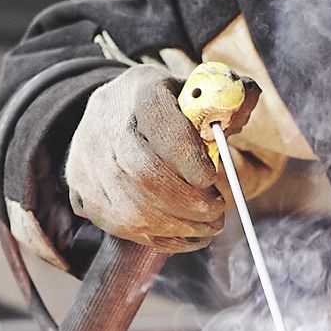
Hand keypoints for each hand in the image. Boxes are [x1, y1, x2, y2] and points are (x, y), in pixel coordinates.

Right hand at [67, 65, 226, 252]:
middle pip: (143, 173)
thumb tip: (246, 100)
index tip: (212, 177)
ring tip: (209, 226)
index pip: (159, 123)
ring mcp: (88, 164)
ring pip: (133, 210)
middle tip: (217, 211)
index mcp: (137, 91)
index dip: (188, 156)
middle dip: (188, 201)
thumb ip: (226, 99)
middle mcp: (104, 125)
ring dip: (179, 226)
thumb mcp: (195, 93)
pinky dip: (164, 238)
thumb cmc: (167, 109)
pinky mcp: (84, 196)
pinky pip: (124, 229)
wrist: (113, 117)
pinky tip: (189, 234)